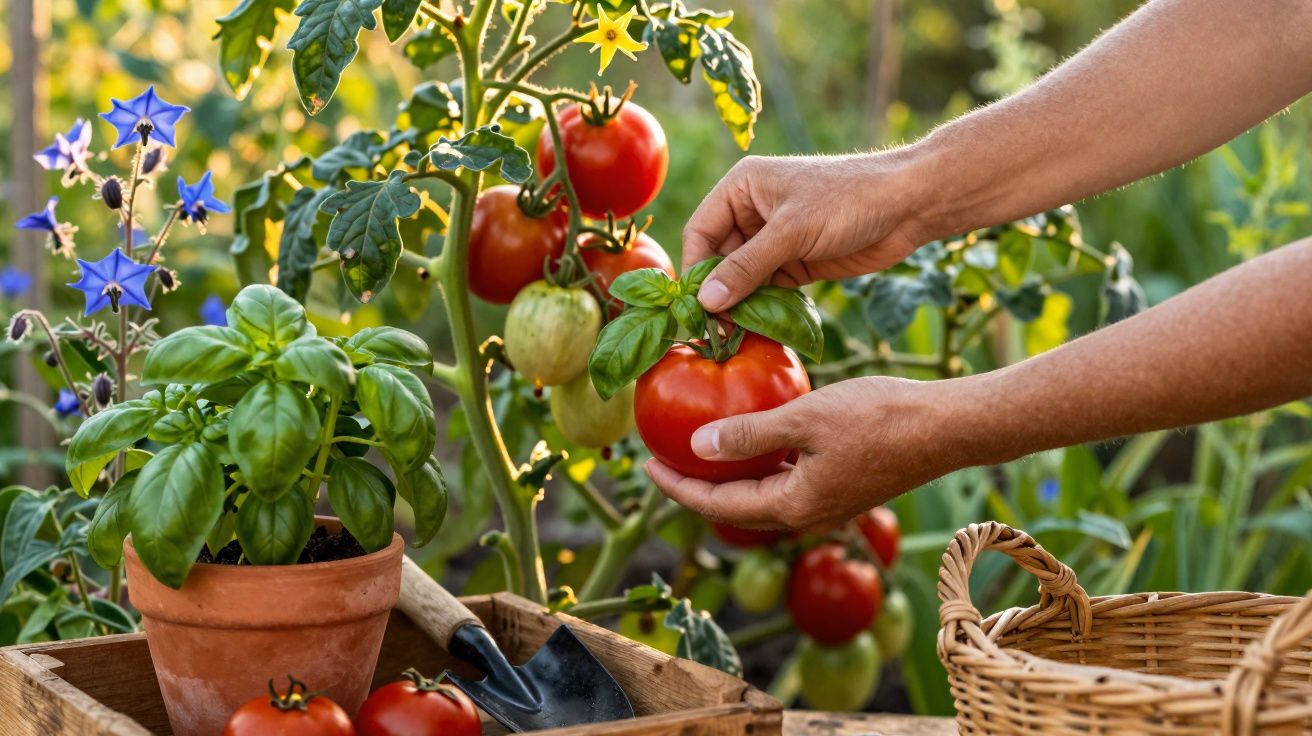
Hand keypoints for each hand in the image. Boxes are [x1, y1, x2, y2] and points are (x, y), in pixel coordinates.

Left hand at [644, 376, 972, 531]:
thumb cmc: (879, 418)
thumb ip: (749, 434)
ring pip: (764, 496)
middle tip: (665, 460)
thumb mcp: (804, 418)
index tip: (647, 466)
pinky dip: (762, 466)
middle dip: (698, 486)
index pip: (719, 506)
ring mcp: (829, 503)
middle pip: (737, 508)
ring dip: (730, 476)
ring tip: (700, 450)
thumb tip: (698, 448)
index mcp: (793, 506)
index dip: (678, 488)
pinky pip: (788, 482)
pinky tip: (755, 438)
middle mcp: (808, 515)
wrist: (948, 427)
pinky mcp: (845, 486)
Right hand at [682, 152, 928, 311]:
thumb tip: (706, 301)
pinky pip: (768, 290)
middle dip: (718, 292)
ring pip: (743, 278)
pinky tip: (761, 329)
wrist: (909, 205)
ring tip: (737, 335)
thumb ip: (747, 267)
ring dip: (741, 305)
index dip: (695, 269)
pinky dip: (764, 308)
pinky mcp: (796, 262)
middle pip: (718, 259)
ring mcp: (775, 239)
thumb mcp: (792, 232)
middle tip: (716, 330)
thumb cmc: (849, 200)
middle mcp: (753, 211)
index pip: (700, 231)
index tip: (696, 306)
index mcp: (742, 188)